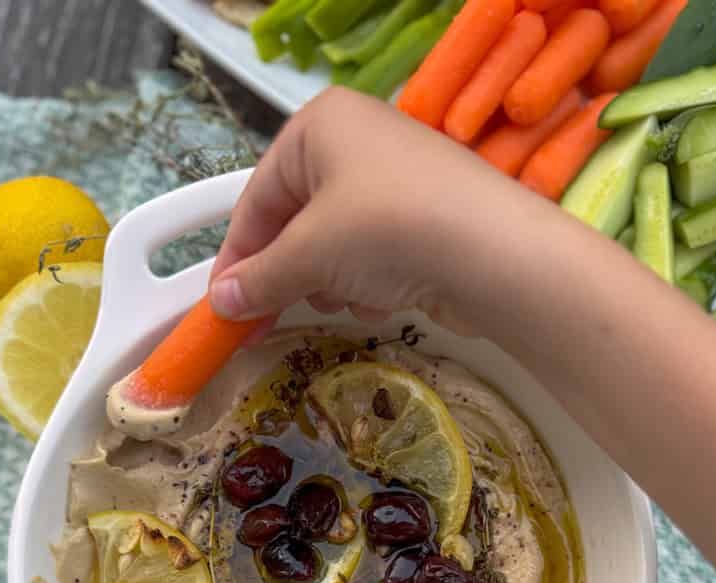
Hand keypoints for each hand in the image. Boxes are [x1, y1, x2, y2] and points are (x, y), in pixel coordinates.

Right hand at [208, 87, 545, 336]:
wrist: (494, 255)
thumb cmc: (388, 230)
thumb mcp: (309, 254)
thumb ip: (260, 280)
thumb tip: (222, 303)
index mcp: (319, 126)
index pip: (257, 200)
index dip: (237, 259)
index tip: (223, 309)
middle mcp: (357, 142)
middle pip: (295, 223)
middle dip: (287, 273)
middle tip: (267, 323)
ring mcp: (395, 181)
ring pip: (333, 245)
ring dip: (330, 282)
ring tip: (347, 297)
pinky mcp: (424, 220)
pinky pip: (372, 256)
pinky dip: (368, 282)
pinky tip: (382, 298)